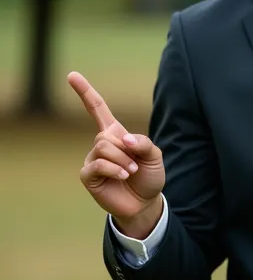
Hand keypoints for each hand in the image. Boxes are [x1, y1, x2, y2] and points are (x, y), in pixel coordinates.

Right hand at [68, 71, 164, 231]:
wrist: (145, 203)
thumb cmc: (149, 177)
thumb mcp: (155, 156)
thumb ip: (142, 142)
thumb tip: (122, 138)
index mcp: (115, 134)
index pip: (97, 108)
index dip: (84, 91)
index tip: (71, 75)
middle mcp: (100, 144)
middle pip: (105, 135)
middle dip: (125, 150)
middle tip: (135, 165)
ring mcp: (92, 160)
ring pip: (101, 148)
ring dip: (121, 160)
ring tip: (130, 172)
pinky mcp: (88, 176)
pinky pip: (96, 165)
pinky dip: (113, 169)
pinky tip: (122, 176)